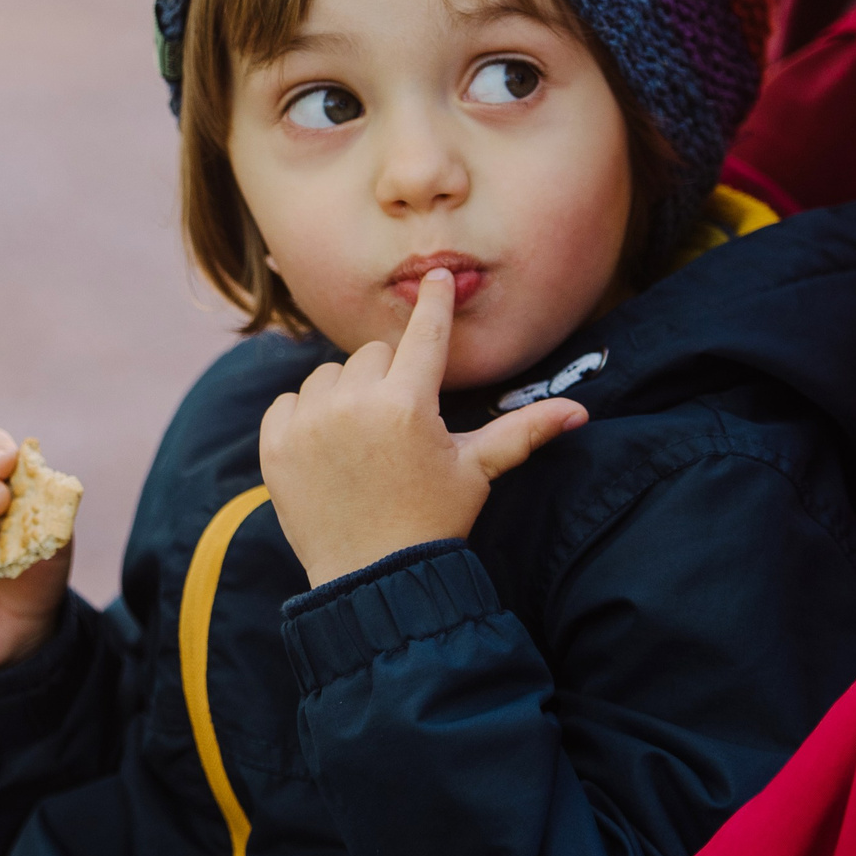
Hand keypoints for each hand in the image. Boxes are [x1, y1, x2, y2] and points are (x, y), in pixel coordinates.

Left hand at [260, 267, 586, 587]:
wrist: (372, 579)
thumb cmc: (432, 521)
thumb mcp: (478, 472)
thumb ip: (523, 432)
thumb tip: (581, 411)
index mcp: (408, 404)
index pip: (425, 334)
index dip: (435, 302)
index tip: (436, 275)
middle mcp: (355, 403)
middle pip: (374, 354)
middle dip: (390, 377)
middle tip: (400, 423)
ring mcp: (309, 422)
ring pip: (329, 374)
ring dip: (346, 394)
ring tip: (364, 441)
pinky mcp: (275, 443)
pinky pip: (288, 401)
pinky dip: (305, 417)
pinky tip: (328, 449)